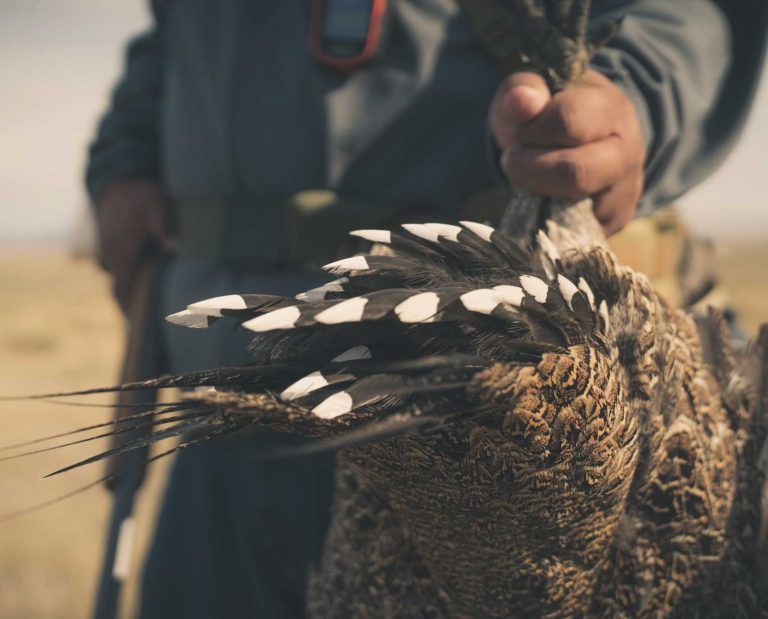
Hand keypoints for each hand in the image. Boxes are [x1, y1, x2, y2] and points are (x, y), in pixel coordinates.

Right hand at [96, 179, 173, 312]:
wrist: (118, 176)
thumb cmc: (139, 194)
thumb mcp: (156, 205)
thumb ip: (163, 227)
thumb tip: (173, 248)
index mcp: (121, 254)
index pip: (122, 292)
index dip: (131, 311)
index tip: (143, 328)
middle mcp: (112, 257)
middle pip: (121, 291)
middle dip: (134, 307)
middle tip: (154, 324)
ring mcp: (110, 251)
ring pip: (122, 280)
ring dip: (135, 291)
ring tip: (157, 304)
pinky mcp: (114, 245)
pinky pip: (122, 268)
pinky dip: (134, 276)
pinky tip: (152, 279)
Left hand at [489, 70, 645, 234]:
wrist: (584, 136)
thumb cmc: (552, 110)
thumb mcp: (534, 89)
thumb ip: (523, 90)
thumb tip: (521, 102)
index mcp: (610, 110)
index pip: (567, 123)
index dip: (530, 130)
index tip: (521, 130)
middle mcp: (627, 154)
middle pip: (574, 174)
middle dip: (528, 169)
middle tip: (514, 160)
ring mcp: (624, 194)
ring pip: (571, 211)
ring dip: (536, 195)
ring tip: (531, 176)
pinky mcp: (612, 225)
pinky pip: (571, 234)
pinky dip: (545, 220)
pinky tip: (542, 198)